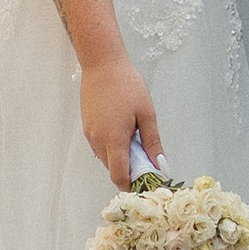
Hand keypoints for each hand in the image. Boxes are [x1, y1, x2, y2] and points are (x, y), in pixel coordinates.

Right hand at [78, 55, 162, 187]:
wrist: (102, 64)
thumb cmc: (127, 84)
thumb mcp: (146, 113)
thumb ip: (153, 143)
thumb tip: (161, 166)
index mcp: (114, 139)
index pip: (119, 176)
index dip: (132, 186)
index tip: (146, 185)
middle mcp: (98, 141)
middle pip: (113, 169)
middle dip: (129, 171)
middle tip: (147, 161)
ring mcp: (90, 134)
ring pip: (106, 158)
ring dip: (120, 158)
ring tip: (137, 141)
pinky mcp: (87, 127)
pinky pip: (100, 146)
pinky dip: (112, 147)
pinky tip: (124, 132)